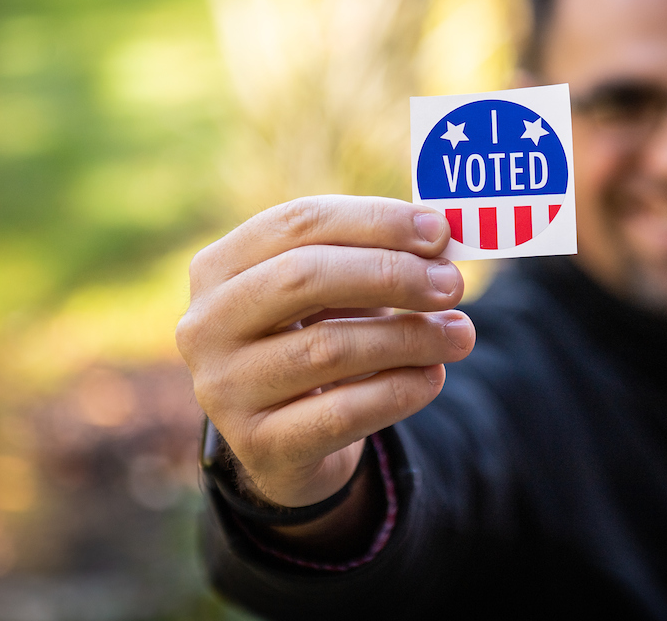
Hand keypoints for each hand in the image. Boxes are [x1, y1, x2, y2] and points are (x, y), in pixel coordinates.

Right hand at [177, 196, 473, 509]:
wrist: (287, 443)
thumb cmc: (315, 341)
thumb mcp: (332, 295)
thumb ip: (373, 259)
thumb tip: (440, 240)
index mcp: (219, 266)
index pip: (299, 222)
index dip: (374, 221)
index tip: (439, 232)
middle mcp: (206, 324)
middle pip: (303, 277)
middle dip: (391, 274)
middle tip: (452, 284)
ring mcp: (224, 388)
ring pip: (328, 348)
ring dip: (409, 337)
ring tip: (459, 334)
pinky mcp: (258, 445)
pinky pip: (342, 412)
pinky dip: (399, 390)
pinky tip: (433, 377)